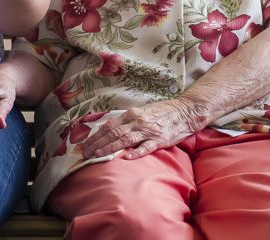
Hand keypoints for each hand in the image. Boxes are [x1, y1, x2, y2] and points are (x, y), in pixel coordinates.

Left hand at [79, 98, 203, 160]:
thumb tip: (109, 129)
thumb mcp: (141, 112)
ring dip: (110, 147)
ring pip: (125, 139)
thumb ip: (127, 121)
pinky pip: (146, 146)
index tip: (85, 144)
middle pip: (113, 132)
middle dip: (97, 143)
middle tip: (85, 153)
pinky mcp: (160, 139)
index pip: (109, 125)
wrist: (185, 111)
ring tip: (98, 155)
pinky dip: (136, 152)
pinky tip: (127, 157)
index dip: (96, 135)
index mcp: (131, 114)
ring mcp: (149, 131)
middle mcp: (137, 121)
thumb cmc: (162, 113)